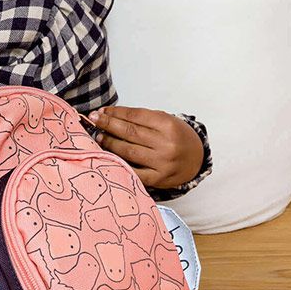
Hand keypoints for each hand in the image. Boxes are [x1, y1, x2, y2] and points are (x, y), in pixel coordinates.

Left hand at [87, 105, 203, 190]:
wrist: (196, 159)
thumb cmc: (176, 137)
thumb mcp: (165, 121)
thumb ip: (141, 118)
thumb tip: (111, 114)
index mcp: (168, 125)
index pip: (136, 116)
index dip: (116, 113)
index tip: (102, 111)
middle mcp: (166, 144)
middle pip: (130, 132)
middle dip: (108, 124)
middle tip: (93, 119)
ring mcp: (162, 163)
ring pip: (129, 151)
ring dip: (110, 143)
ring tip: (99, 136)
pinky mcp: (158, 179)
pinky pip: (134, 171)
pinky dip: (119, 163)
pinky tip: (107, 157)